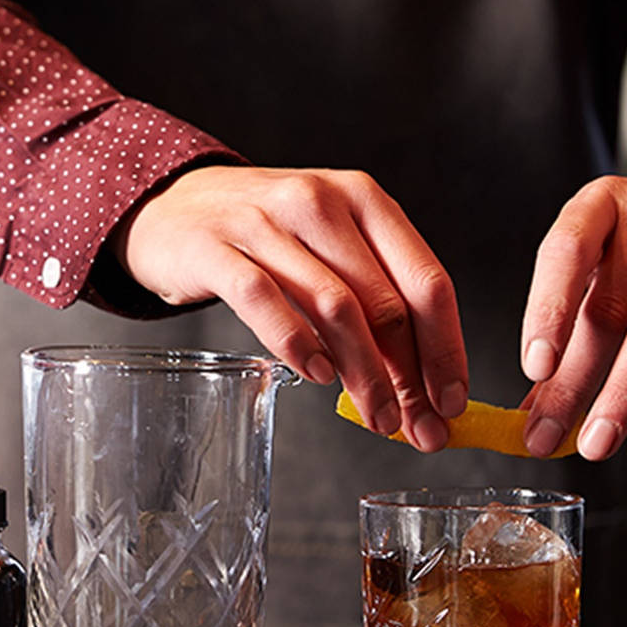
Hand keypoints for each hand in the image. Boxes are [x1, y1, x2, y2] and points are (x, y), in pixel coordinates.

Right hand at [116, 166, 468, 450]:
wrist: (174, 205)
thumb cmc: (264, 235)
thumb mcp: (330, 246)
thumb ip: (373, 300)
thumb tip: (421, 384)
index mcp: (364, 200)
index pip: (426, 281)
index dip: (445, 348)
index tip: (452, 400)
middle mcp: (321, 203)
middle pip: (385, 302)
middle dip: (409, 376)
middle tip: (417, 427)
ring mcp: (266, 223)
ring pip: (335, 307)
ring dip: (364, 374)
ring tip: (376, 417)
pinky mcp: (216, 248)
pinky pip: (265, 301)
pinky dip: (296, 344)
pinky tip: (315, 375)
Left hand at [519, 176, 626, 459]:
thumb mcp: (611, 271)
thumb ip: (575, 331)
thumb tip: (533, 408)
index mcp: (602, 206)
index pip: (565, 253)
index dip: (547, 312)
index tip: (535, 369)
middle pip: (610, 303)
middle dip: (575, 380)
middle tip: (548, 434)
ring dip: (626, 386)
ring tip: (600, 437)